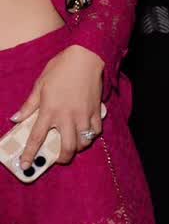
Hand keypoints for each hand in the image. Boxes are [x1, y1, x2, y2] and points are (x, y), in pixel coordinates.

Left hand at [12, 45, 104, 166]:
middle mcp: (67, 116)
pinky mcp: (96, 112)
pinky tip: (86, 133)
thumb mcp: (40, 85)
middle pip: (67, 148)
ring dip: (77, 147)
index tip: (25, 165)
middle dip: (62, 158)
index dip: (29, 154)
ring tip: (73, 144)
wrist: (86, 57)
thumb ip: (29, 105)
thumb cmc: (60, 69)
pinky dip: (91, 135)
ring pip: (83, 143)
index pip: (37, 138)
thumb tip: (16, 119)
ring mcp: (83, 115)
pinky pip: (96, 131)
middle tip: (58, 158)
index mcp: (49, 110)